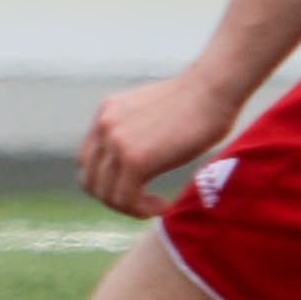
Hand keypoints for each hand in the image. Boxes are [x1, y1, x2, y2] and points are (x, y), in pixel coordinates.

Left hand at [79, 69, 241, 218]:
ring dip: (131, 208)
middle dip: (114, 199)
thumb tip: (141, 156)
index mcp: (106, 114)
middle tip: (143, 203)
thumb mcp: (151, 113)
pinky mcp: (135, 159)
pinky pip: (126, 199)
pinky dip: (142, 210)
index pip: (87, 161)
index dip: (106, 182)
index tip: (134, 188)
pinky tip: (163, 205)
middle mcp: (104, 126)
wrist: (213, 89)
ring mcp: (116, 142)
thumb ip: (136, 131)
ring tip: (157, 205)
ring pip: (106, 195)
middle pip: (90, 181)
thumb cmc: (196, 102)